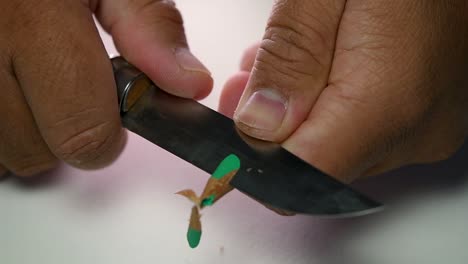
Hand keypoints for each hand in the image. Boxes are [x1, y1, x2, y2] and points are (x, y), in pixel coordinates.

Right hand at [0, 0, 211, 176]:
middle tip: (69, 93)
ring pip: (2, 151)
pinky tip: (13, 86)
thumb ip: (149, 27)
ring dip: (28, 132)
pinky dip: (2, 124)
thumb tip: (188, 84)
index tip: (111, 124)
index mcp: (34, 19)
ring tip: (36, 82)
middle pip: (36, 151)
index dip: (106, 138)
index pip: (80, 130)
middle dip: (66, 135)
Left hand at [219, 0, 467, 181]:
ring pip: (335, 148)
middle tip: (251, 77)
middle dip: (272, 126)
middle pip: (316, 164)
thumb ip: (291, 60)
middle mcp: (412, 131)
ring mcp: (422, 127)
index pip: (303, 175)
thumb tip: (258, 127)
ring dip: (298, 114)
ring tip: (286, 59)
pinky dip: (328, 108)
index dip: (257, 157)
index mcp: (388, 101)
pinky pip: (360, 132)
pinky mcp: (423, 117)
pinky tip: (318, 67)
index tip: (233, 126)